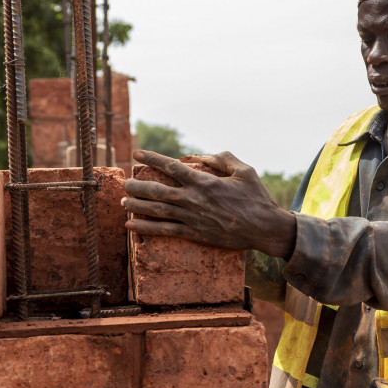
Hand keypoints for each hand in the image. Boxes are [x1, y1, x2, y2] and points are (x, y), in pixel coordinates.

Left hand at [122, 150, 296, 257]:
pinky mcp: (195, 234)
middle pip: (158, 190)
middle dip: (138, 185)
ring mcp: (193, 218)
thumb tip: (201, 155)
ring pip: (157, 210)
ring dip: (137, 204)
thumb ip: (223, 159)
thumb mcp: (245, 171)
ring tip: (122, 199)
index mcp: (206, 182)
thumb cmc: (257, 198)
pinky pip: (165, 231)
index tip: (137, 153)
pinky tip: (130, 224)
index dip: (153, 159)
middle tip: (125, 181)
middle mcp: (195, 199)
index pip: (173, 167)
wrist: (265, 228)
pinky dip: (146, 227)